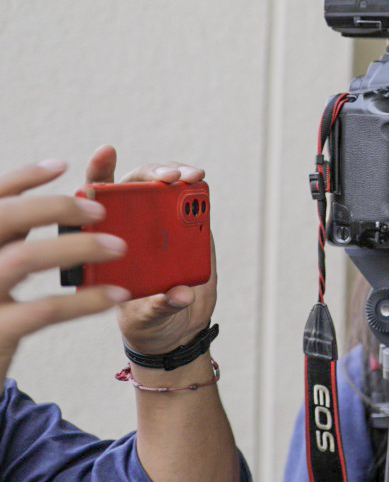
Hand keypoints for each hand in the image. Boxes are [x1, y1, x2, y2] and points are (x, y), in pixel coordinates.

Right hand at [0, 158, 127, 383]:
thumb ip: (9, 240)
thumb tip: (45, 201)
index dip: (22, 177)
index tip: (62, 165)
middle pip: (4, 217)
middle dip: (55, 205)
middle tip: (100, 208)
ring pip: (26, 257)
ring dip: (77, 246)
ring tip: (118, 246)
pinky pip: (45, 308)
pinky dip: (86, 298)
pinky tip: (116, 294)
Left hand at [85, 147, 217, 356]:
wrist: (174, 329)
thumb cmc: (143, 318)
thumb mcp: (142, 315)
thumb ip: (157, 304)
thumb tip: (178, 295)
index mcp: (107, 241)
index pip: (96, 200)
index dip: (100, 171)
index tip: (107, 151)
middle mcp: (133, 227)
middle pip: (138, 186)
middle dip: (154, 172)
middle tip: (170, 177)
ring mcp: (163, 227)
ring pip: (166, 189)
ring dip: (177, 176)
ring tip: (191, 177)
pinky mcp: (189, 233)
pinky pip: (191, 207)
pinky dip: (196, 193)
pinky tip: (199, 184)